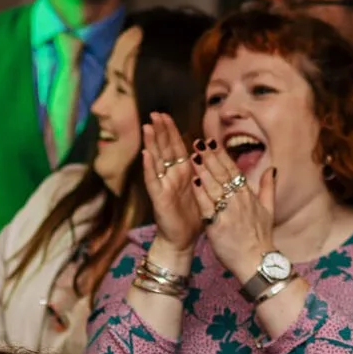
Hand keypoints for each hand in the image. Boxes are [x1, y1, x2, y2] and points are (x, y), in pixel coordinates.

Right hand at [140, 113, 204, 256]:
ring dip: (151, 144)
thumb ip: (201, 171)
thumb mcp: (201, 189)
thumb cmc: (192, 216)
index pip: (175, 146)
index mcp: (182, 173)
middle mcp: (170, 177)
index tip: (166, 114)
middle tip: (154, 113)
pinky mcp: (159, 199)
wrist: (182, 240)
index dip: (170, 130)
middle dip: (160, 131)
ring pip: (156, 161)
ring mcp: (163, 186)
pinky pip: (153, 181)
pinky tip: (146, 156)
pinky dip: (149, 168)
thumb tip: (206, 151)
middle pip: (164, 149)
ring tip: (147, 127)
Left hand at [193, 141, 278, 284]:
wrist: (257, 262)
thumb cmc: (261, 238)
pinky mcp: (218, 226)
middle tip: (198, 142)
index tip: (211, 141)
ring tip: (193, 156)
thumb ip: (268, 187)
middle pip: (222, 174)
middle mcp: (239, 201)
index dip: (221, 155)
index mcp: (248, 196)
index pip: (233, 170)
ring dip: (203, 170)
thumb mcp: (269, 210)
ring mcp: (229, 213)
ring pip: (214, 187)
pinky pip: (207, 207)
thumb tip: (272, 169)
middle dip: (210, 157)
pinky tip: (192, 182)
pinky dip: (200, 194)